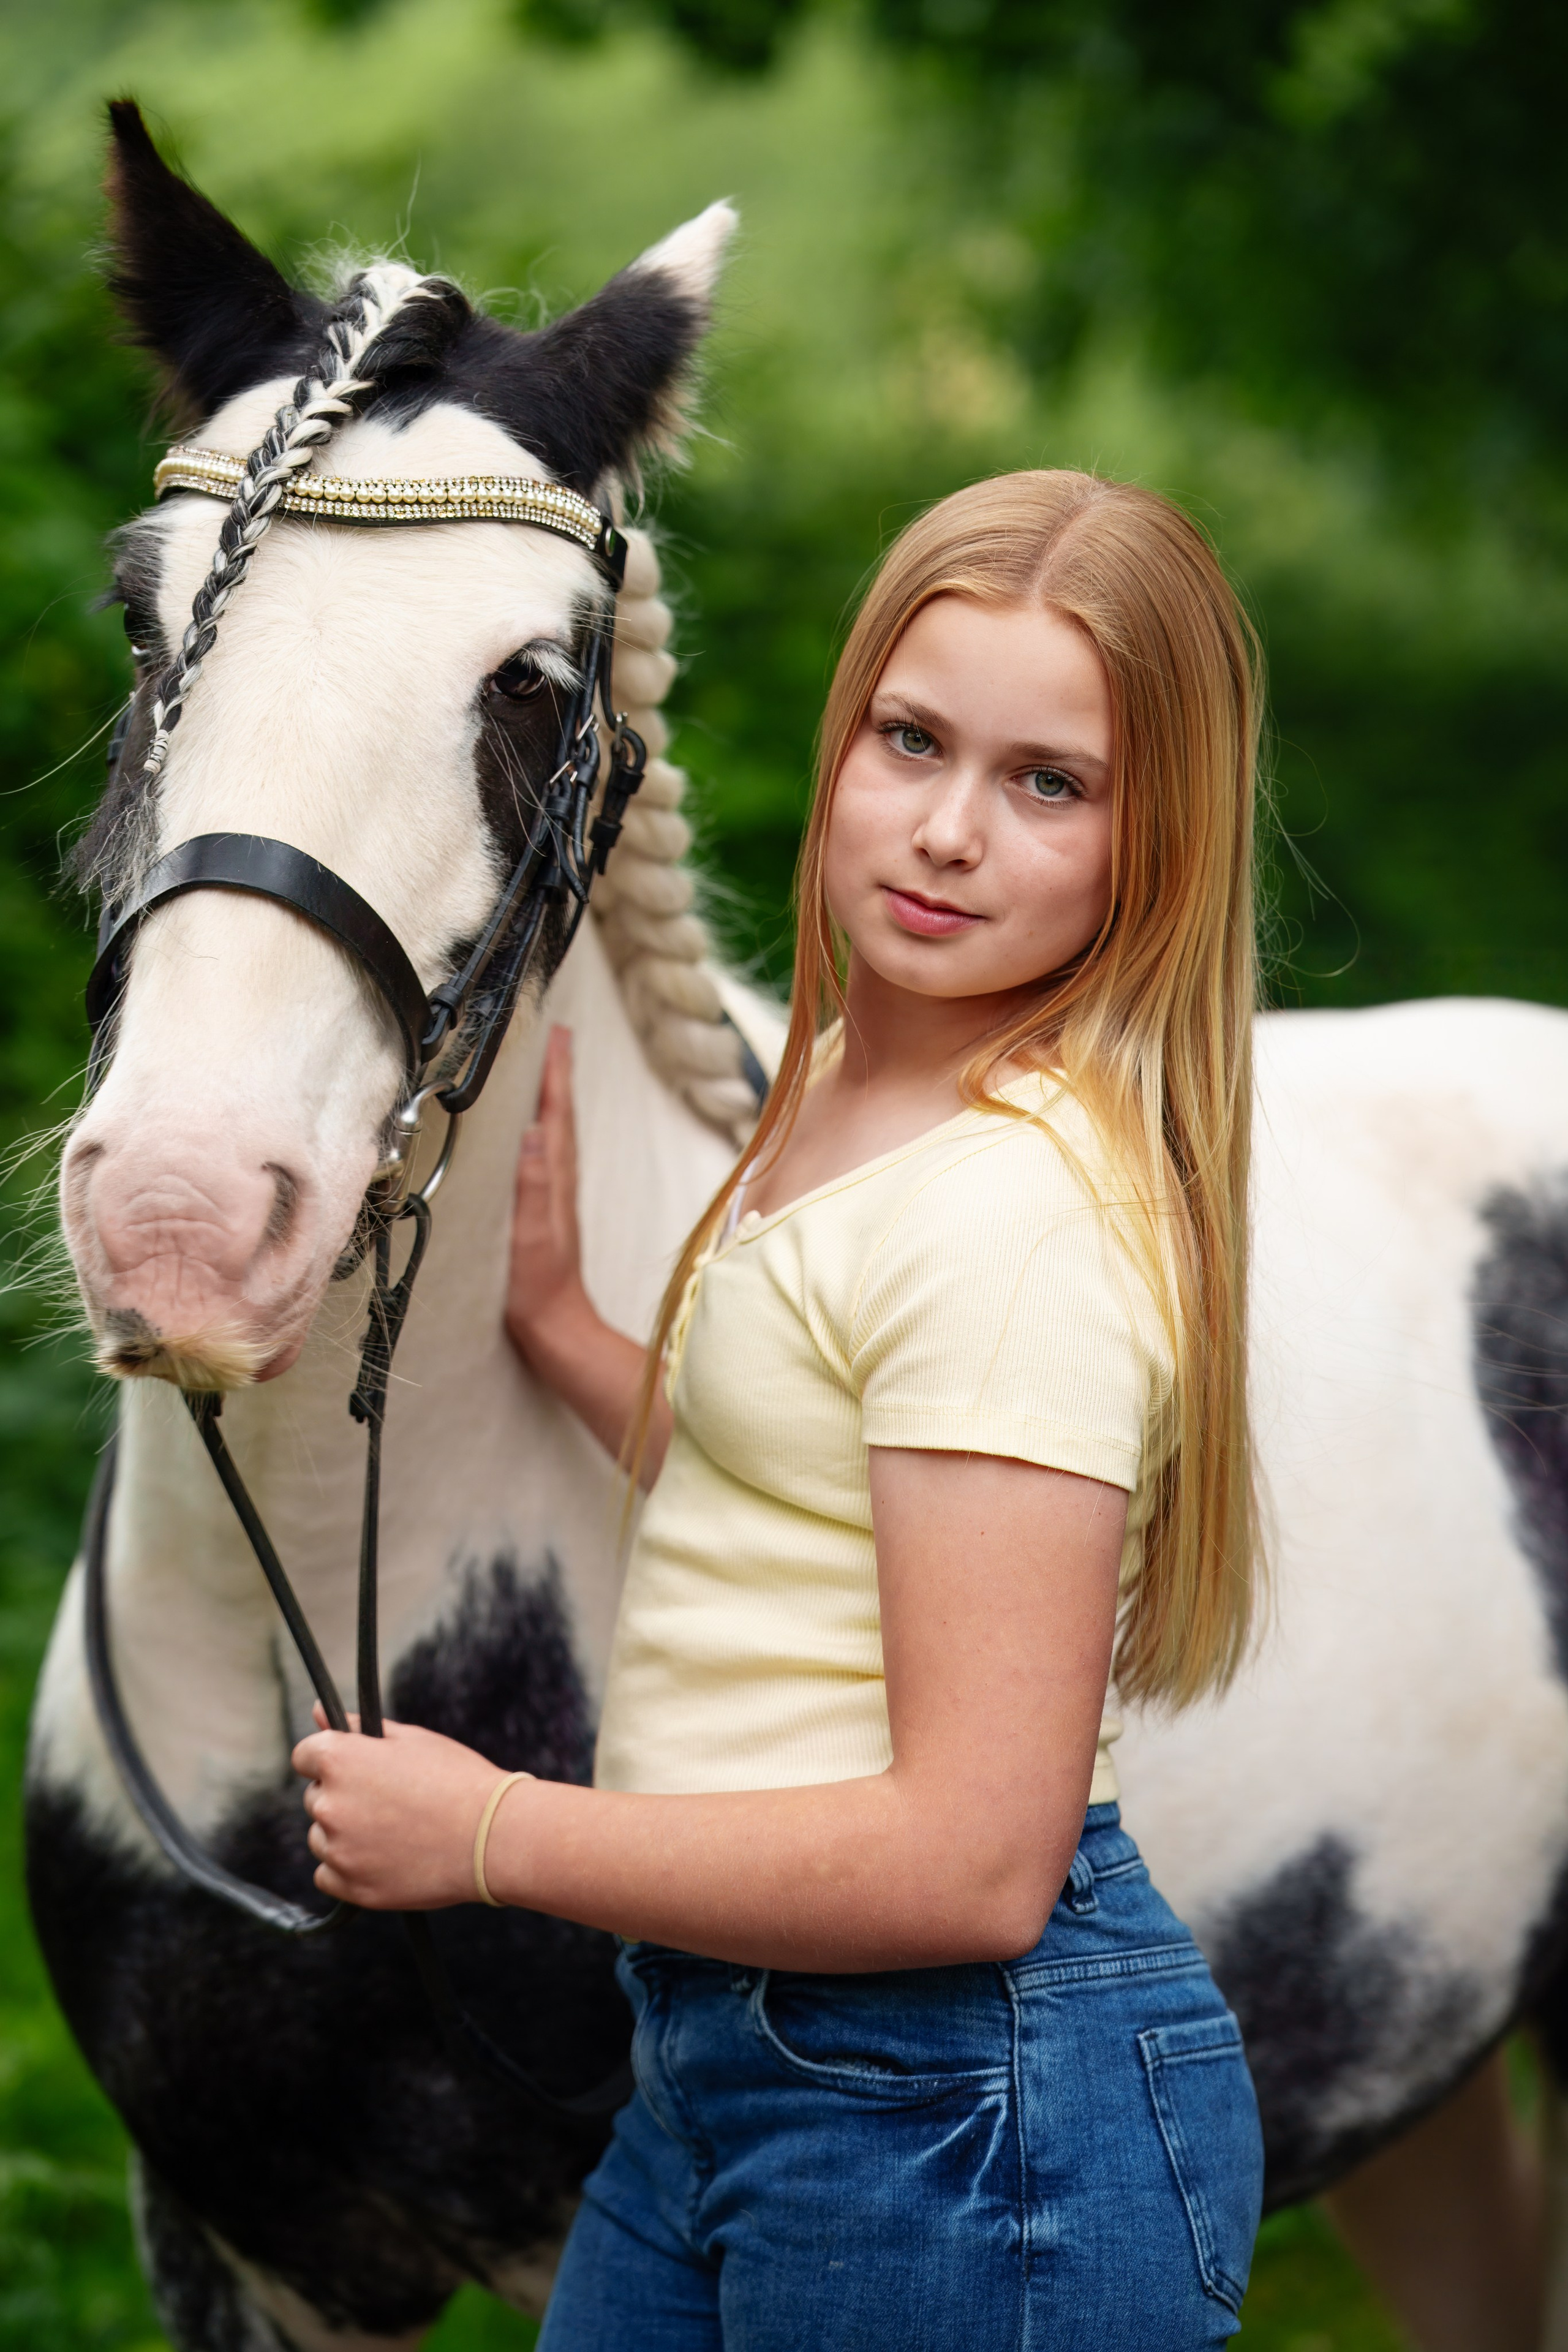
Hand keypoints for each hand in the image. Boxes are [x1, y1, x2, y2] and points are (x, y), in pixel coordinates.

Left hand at [291, 1709, 511, 1909]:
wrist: (492, 1837)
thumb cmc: (456, 1780)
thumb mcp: (409, 1740)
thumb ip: (357, 1727)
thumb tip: (318, 1710)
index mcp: (339, 1760)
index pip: (305, 1755)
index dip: (331, 1759)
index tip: (357, 1769)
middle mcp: (329, 1805)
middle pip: (315, 1798)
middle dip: (343, 1796)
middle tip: (391, 1800)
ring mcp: (339, 1850)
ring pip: (322, 1837)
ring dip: (345, 1833)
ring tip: (395, 1830)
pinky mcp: (351, 1887)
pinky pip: (328, 1874)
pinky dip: (349, 1868)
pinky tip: (386, 1856)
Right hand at [506, 1025, 594, 1367]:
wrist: (555, 1331)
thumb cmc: (538, 1289)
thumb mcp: (530, 1236)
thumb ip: (532, 1186)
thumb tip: (532, 1131)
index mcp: (554, 1178)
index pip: (556, 1112)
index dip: (555, 1071)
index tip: (555, 1030)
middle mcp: (558, 1181)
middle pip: (558, 1114)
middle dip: (555, 1073)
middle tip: (552, 1033)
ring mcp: (553, 1196)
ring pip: (553, 1133)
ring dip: (549, 1098)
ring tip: (543, 1069)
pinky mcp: (544, 1213)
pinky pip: (542, 1157)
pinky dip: (538, 1131)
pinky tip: (529, 1134)